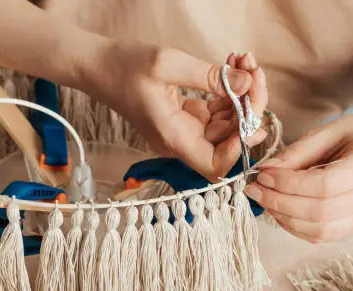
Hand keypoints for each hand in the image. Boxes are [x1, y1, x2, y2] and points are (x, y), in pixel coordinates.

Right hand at [83, 42, 267, 179]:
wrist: (99, 66)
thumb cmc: (125, 67)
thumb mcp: (168, 64)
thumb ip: (210, 77)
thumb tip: (247, 84)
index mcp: (173, 137)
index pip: (215, 166)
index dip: (238, 147)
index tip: (247, 114)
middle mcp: (181, 140)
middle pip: (228, 141)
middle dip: (248, 109)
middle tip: (253, 73)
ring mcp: (185, 129)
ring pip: (227, 124)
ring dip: (242, 96)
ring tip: (243, 63)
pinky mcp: (187, 116)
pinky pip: (217, 111)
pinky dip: (229, 92)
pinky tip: (232, 67)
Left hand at [244, 110, 352, 242]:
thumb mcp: (326, 132)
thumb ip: (296, 152)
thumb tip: (264, 171)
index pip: (324, 185)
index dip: (288, 183)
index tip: (262, 175)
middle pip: (321, 212)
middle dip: (280, 203)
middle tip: (255, 190)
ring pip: (321, 231)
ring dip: (285, 219)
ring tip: (265, 200)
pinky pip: (322, 236)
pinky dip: (295, 227)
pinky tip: (279, 211)